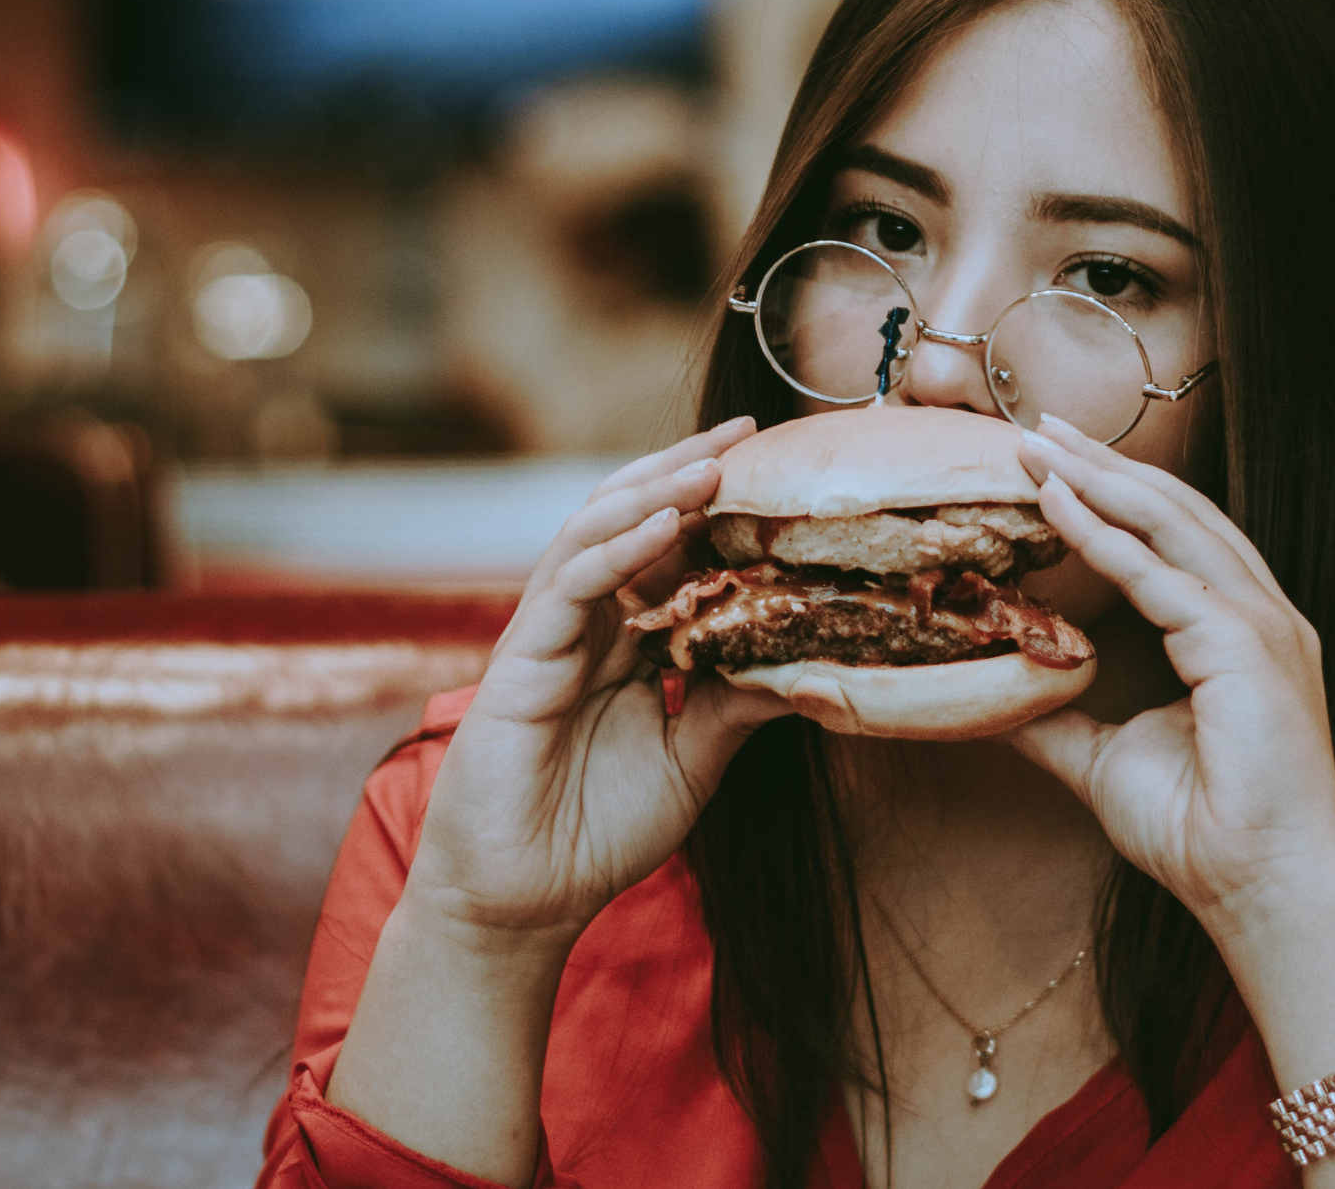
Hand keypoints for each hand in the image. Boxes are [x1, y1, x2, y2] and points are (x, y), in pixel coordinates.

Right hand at [406, 416, 791, 947]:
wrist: (523, 902)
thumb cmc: (599, 831)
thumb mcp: (696, 759)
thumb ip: (741, 704)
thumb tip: (814, 661)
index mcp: (623, 642)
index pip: (668, 551)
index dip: (711, 506)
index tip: (770, 465)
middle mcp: (585, 626)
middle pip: (629, 521)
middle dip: (682, 471)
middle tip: (744, 432)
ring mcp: (548, 638)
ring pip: (592, 536)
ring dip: (652, 494)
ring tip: (710, 464)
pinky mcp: (520, 662)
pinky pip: (569, 588)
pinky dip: (617, 552)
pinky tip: (662, 527)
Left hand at [1009, 415, 1334, 935]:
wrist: (1259, 889)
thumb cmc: (1201, 833)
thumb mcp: (1105, 759)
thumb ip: (1056, 720)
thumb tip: (995, 701)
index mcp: (1238, 632)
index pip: (1172, 537)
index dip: (1111, 493)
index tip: (1050, 462)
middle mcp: (1258, 615)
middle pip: (1175, 511)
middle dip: (1103, 464)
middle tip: (1037, 426)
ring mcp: (1261, 626)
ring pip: (1174, 524)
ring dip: (1101, 480)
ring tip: (1040, 447)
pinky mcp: (1248, 648)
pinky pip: (1164, 577)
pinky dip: (1108, 537)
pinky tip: (1059, 507)